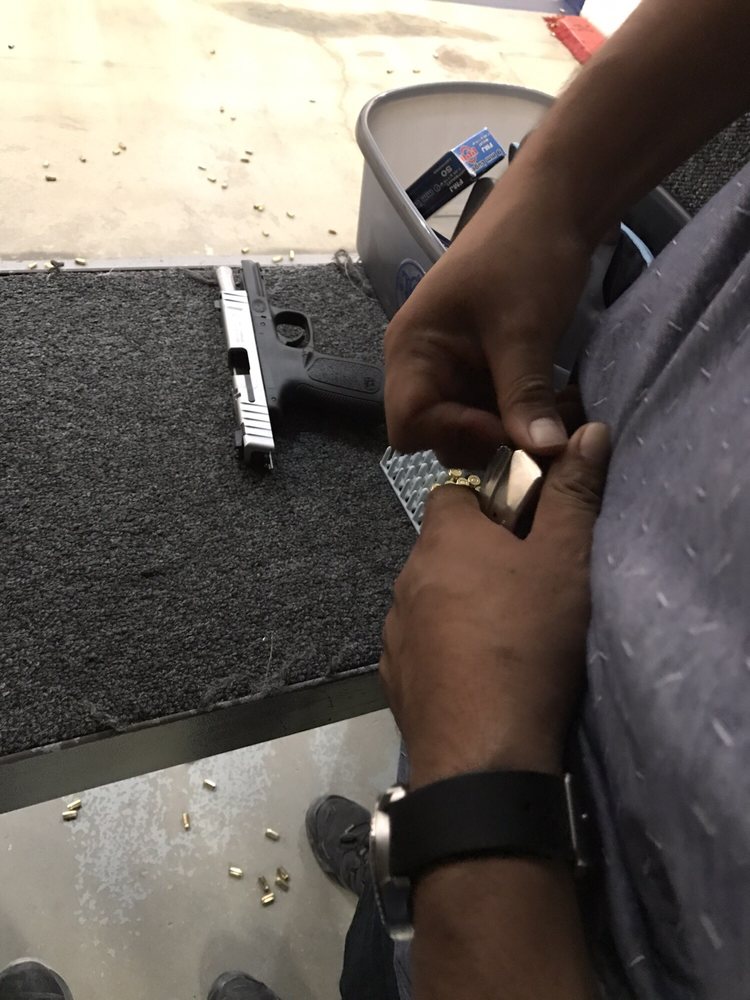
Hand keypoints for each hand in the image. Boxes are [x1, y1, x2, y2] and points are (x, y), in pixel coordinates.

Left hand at [379, 423, 609, 787]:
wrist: (484, 751)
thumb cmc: (528, 639)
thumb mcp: (565, 560)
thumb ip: (573, 494)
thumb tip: (587, 431)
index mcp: (443, 537)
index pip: (457, 490)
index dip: (494, 500)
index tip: (528, 527)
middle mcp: (406, 576)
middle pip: (444, 546)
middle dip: (480, 555)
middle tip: (527, 584)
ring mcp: (394, 630)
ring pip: (430, 597)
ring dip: (459, 602)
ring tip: (504, 634)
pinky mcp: (395, 678)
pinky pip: (421, 645)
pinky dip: (445, 648)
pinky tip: (477, 672)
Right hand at [384, 169, 593, 465]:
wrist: (556, 203)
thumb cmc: (524, 252)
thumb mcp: (523, 328)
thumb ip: (524, 395)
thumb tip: (541, 453)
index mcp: (412, 350)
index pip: (408, 425)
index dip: (452, 436)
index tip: (505, 433)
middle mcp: (425, 366)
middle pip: (439, 434)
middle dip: (487, 442)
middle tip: (536, 437)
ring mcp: (457, 369)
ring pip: (474, 429)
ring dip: (513, 434)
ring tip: (557, 423)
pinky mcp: (486, 369)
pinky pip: (497, 412)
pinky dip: (525, 418)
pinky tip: (558, 411)